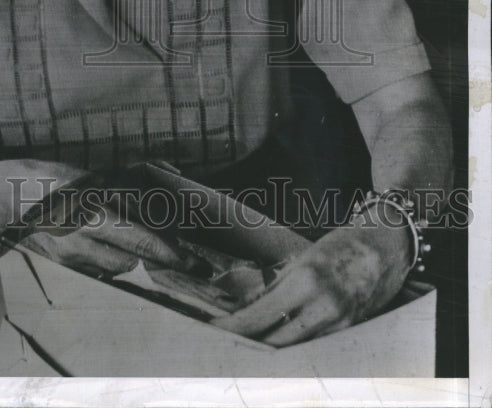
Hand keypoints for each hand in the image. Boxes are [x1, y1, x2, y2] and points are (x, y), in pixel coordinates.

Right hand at [0, 159, 207, 277]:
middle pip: (133, 260)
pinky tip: (110, 241)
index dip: (167, 252)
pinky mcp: (63, 264)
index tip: (190, 259)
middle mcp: (81, 241)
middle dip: (160, 258)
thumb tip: (161, 172)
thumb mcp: (83, 174)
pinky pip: (99, 267)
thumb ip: (121, 180)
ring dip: (132, 255)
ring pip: (117, 266)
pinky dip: (112, 257)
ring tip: (138, 237)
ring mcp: (71, 256)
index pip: (138, 240)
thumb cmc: (43, 177)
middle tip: (186, 258)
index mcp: (88, 214)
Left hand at [213, 219, 410, 345]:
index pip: (262, 314)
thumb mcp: (301, 259)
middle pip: (276, 340)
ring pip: (295, 348)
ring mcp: (338, 324)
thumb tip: (246, 308)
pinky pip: (314, 346)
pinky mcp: (348, 333)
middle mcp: (323, 306)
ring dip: (270, 349)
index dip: (236, 326)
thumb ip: (276, 286)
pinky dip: (294, 347)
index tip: (215, 330)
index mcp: (306, 280)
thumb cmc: (339, 249)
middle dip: (249, 343)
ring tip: (247, 345)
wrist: (384, 251)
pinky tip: (278, 345)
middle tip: (225, 343)